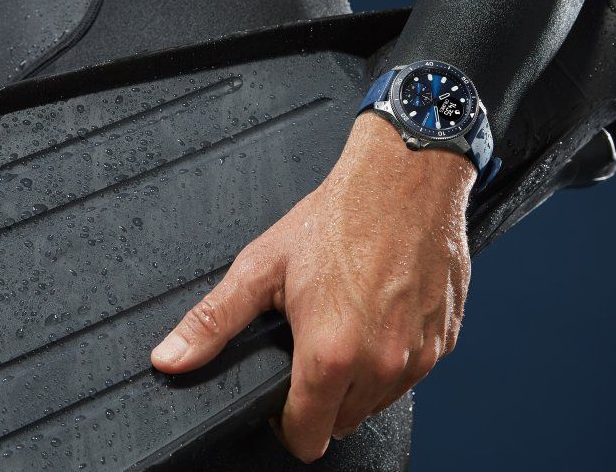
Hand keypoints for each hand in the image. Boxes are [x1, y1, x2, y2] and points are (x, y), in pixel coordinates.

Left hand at [150, 112, 474, 461]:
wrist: (404, 177)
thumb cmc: (339, 215)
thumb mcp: (262, 266)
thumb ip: (213, 321)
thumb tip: (170, 358)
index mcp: (330, 354)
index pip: (307, 439)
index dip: (287, 423)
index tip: (284, 398)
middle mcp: (380, 364)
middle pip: (342, 423)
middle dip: (322, 398)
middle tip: (312, 344)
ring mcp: (419, 354)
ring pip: (379, 401)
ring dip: (360, 380)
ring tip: (346, 323)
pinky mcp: (445, 339)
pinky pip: (413, 372)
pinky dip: (395, 357)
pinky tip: (380, 313)